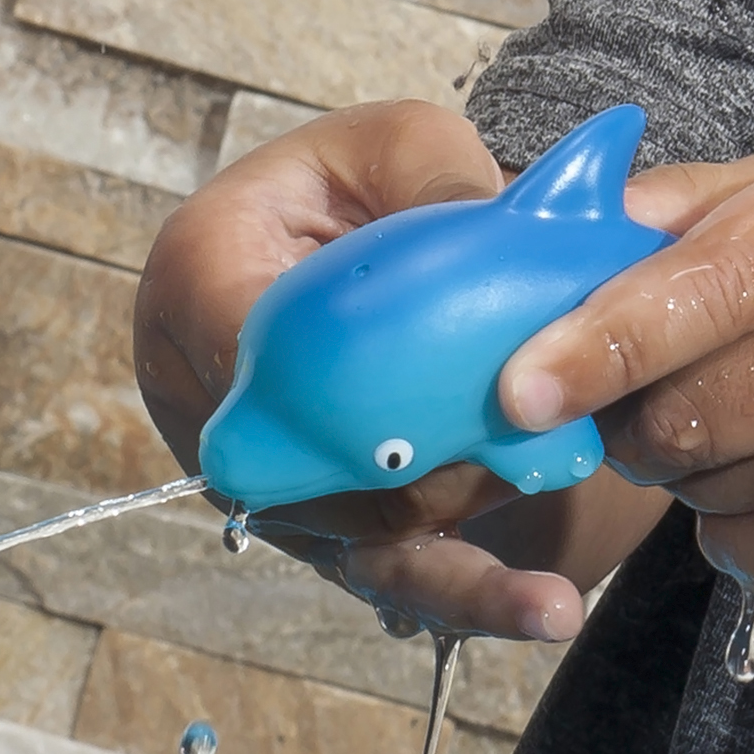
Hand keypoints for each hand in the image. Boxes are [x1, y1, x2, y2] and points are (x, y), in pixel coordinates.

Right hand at [132, 101, 616, 640]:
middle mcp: (206, 393)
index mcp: (201, 273)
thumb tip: (478, 225)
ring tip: (552, 596)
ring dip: (459, 541)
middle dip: (422, 470)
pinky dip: (467, 595)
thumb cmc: (364, 184)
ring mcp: (257, 471)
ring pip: (353, 530)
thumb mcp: (398, 142)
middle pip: (307, 463)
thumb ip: (433, 174)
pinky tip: (542, 611)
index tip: (449, 390)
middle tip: (532, 465)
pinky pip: (384, 571)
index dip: (342, 381)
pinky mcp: (314, 521)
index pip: (251, 343)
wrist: (353, 242)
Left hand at [497, 147, 753, 599]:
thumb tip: (555, 229)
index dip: (601, 341)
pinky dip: (738, 520)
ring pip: (693, 484)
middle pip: (672, 410)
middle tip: (679, 374)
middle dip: (634, 405)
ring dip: (693, 459)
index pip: (700, 288)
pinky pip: (734, 549)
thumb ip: (691, 205)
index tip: (519, 387)